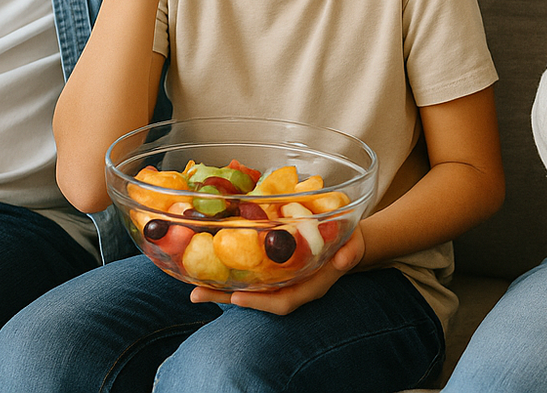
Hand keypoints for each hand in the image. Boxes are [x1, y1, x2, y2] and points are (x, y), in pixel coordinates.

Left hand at [188, 225, 365, 314]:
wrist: (347, 242)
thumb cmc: (349, 242)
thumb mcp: (354, 244)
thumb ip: (351, 251)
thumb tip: (345, 258)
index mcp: (310, 286)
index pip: (283, 302)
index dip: (260, 302)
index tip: (237, 297)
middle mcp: (291, 287)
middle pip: (256, 300)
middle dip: (227, 299)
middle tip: (196, 294)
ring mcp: (281, 280)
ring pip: (248, 290)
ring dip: (220, 289)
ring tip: (192, 287)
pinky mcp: (273, 270)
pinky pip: (250, 276)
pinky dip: (230, 274)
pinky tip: (209, 267)